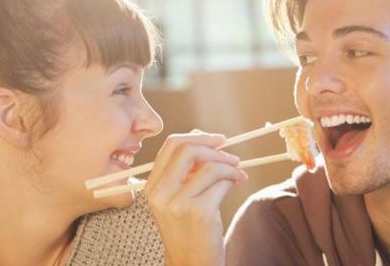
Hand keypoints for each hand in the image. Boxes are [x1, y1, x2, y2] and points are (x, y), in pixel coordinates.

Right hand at [145, 131, 246, 265]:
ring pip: (209, 167)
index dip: (197, 137)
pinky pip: (221, 184)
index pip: (170, 146)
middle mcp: (160, 193)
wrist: (191, 262)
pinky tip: (235, 185)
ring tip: (238, 173)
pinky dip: (232, 180)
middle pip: (187, 150)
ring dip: (230, 167)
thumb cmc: (189, 229)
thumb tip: (203, 137)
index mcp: (151, 186)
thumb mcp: (178, 198)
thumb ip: (185, 170)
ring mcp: (178, 203)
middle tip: (231, 155)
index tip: (217, 140)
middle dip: (215, 148)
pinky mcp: (199, 212)